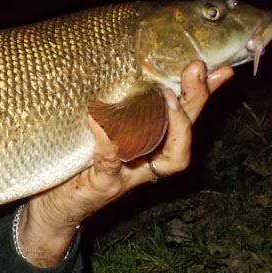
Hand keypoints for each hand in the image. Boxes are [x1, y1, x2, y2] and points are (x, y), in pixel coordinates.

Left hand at [17, 61, 233, 266]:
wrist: (53, 208)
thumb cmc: (74, 163)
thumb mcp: (96, 129)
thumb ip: (112, 108)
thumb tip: (119, 64)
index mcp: (149, 146)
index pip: (186, 118)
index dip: (203, 96)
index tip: (218, 70)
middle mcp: (146, 163)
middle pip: (185, 135)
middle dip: (195, 102)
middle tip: (195, 72)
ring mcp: (128, 176)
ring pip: (168, 159)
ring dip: (173, 125)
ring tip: (166, 96)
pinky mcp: (103, 185)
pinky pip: (110, 161)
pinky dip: (107, 141)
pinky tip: (99, 121)